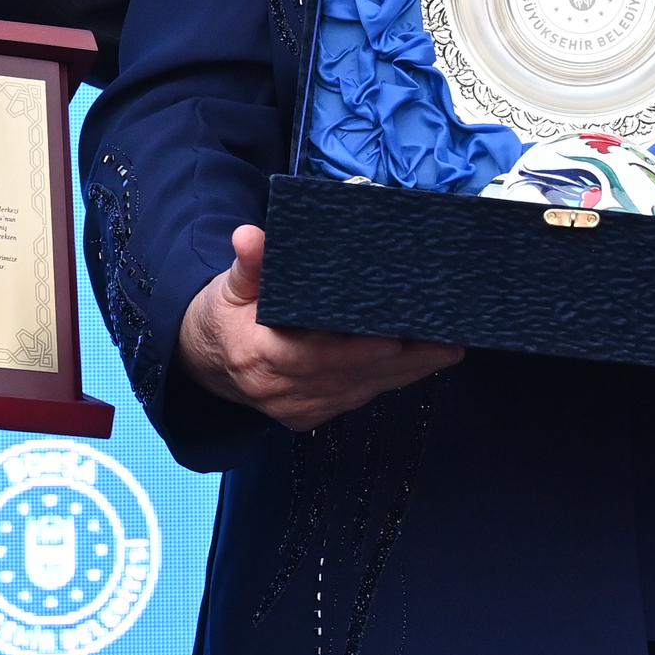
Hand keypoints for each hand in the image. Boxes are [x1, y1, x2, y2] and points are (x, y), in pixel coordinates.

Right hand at [179, 225, 460, 432]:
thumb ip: (247, 265)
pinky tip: (423, 360)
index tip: (398, 335)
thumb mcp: (227, 287)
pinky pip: (360, 397)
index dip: (360, 349)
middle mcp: (283, 392)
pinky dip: (391, 379)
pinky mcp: (313, 417)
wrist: (205, 364)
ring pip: (365, 390)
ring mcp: (300, 410)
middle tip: (449, 337)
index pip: (318, 357)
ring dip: (408, 370)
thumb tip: (250, 237)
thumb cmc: (222, 318)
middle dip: (404, 359)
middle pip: (355, 377)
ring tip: (449, 345)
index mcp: (259, 358)